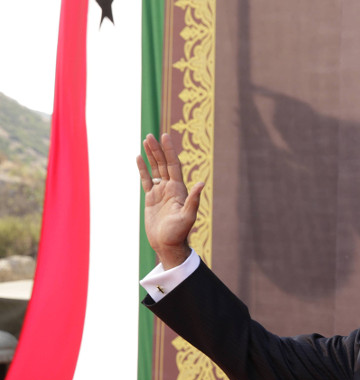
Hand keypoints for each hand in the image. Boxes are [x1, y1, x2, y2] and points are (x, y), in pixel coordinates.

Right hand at [136, 133, 204, 268]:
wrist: (168, 245)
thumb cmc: (179, 233)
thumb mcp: (187, 216)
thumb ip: (193, 200)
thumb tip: (201, 184)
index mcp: (179, 189)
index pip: (174, 165)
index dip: (169, 151)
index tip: (165, 136)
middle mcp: (171, 188)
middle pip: (164, 164)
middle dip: (158, 149)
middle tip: (151, 135)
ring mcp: (160, 192)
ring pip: (155, 169)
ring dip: (151, 155)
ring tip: (146, 140)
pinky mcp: (151, 198)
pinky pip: (146, 180)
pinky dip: (143, 169)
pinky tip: (138, 158)